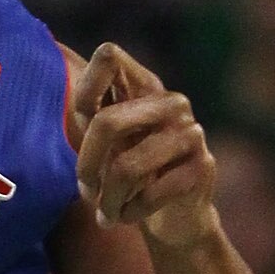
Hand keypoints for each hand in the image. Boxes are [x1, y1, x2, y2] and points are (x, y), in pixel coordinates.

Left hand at [68, 43, 220, 252]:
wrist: (176, 217)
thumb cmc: (131, 172)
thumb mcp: (107, 140)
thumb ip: (91, 114)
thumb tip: (72, 98)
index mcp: (144, 86)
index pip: (109, 56)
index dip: (86, 87)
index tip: (82, 123)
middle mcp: (171, 102)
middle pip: (106, 122)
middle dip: (87, 167)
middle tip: (86, 193)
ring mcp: (190, 132)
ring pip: (126, 168)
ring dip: (108, 201)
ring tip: (106, 214)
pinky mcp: (202, 167)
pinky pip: (150, 194)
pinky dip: (130, 212)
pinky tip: (129, 216)